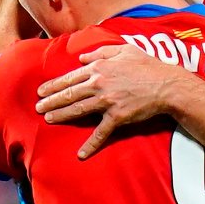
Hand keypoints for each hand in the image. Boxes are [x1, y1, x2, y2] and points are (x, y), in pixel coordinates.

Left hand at [35, 44, 184, 157]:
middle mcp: (99, 84)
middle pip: (69, 94)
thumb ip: (101, 51)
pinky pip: (101, 133)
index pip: (70, 78)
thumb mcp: (124, 49)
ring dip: (61, 116)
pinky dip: (91, 145)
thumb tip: (82, 57)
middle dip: (51, 101)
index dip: (54, 85)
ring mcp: (107, 102)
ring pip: (78, 110)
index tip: (41, 91)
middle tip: (37, 108)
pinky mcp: (117, 117)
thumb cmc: (147, 66)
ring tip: (48, 120)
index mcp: (99, 67)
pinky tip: (81, 154)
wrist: (167, 85)